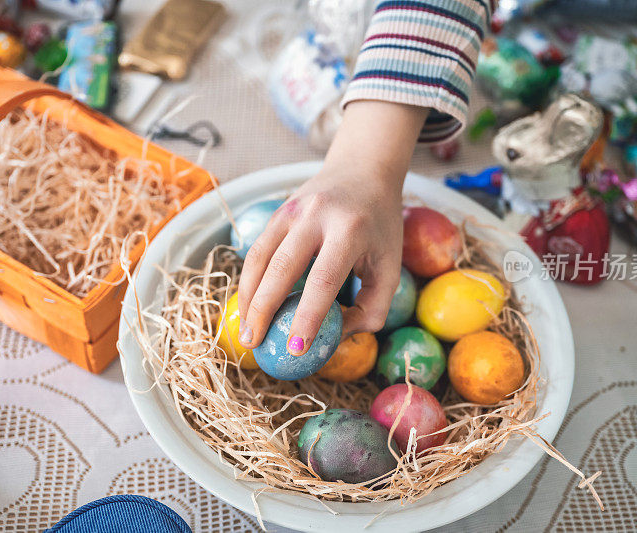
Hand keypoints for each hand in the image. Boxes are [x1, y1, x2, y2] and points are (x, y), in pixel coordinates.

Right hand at [237, 101, 427, 354]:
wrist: (364, 171)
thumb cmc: (381, 228)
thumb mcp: (390, 268)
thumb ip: (372, 308)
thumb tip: (335, 339)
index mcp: (351, 229)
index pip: (323, 280)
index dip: (307, 316)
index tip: (295, 349)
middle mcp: (316, 216)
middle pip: (280, 267)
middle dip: (263, 309)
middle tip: (254, 344)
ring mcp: (292, 210)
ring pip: (259, 258)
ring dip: (248, 297)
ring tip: (246, 331)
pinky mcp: (277, 211)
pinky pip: (257, 250)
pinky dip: (251, 281)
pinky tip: (251, 306)